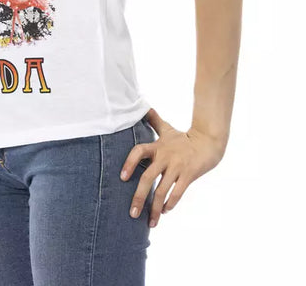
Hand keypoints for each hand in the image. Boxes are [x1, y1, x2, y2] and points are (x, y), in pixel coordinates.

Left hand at [120, 107, 225, 228]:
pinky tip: (165, 212)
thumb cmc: (184, 138)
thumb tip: (144, 107)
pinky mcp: (189, 175)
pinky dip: (170, 204)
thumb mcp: (168, 128)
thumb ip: (154, 121)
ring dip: (155, 208)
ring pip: (162, 190)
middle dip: (139, 197)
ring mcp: (177, 167)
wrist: (209, 141)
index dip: (129, 163)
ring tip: (150, 222)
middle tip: (132, 213)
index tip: (122, 178)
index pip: (138, 152)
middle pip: (147, 177)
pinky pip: (177, 193)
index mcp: (157, 147)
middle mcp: (165, 157)